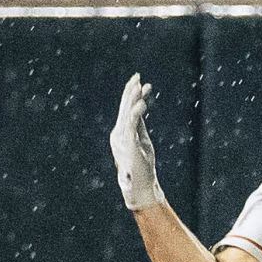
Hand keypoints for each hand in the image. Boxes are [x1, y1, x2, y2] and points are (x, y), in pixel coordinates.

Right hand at [110, 73, 165, 210]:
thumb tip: (140, 107)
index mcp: (120, 133)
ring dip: (134, 98)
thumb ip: (139, 125)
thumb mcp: (141, 140)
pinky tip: (142, 103)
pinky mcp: (129, 144)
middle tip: (137, 76)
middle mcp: (118, 134)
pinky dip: (136, 113)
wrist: (139, 185)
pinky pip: (132, 125)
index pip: (126, 110)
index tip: (139, 82)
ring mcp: (122, 139)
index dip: (131, 95)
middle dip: (131, 91)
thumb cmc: (141, 166)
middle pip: (124, 108)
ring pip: (127, 114)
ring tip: (140, 85)